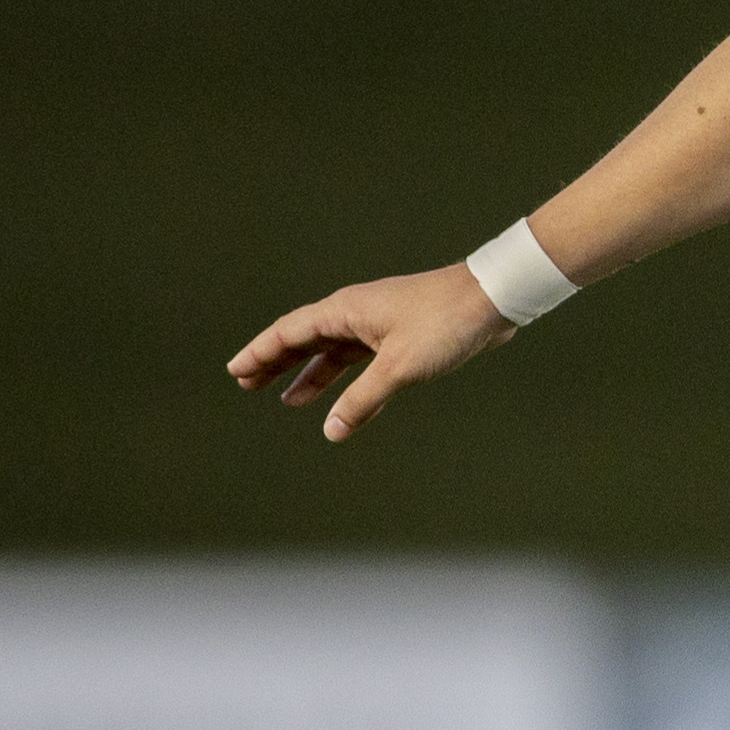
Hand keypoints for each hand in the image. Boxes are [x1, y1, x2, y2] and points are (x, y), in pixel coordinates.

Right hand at [228, 265, 515, 441]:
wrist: (494, 300)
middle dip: (277, 363)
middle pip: (305, 340)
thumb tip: (331, 430)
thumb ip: (362, 400)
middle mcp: (356, 314)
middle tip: (248, 386)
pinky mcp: (403, 336)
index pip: (288, 332)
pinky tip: (344, 406)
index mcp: (345, 311)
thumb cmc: (446, 323)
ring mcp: (379, 324)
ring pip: (334, 352)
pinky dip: (350, 383)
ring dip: (311, 375)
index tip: (236, 371)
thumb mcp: (399, 367)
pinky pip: (364, 362)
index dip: (260, 352)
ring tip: (288, 400)